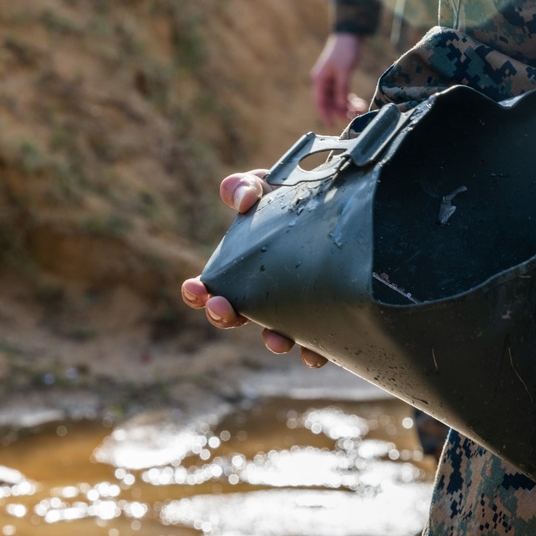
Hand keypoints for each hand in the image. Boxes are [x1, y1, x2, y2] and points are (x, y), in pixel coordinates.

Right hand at [180, 170, 328, 367]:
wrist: (342, 201)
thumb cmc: (293, 195)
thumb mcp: (266, 185)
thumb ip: (244, 186)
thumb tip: (241, 201)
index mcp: (242, 268)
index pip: (210, 289)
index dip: (197, 294)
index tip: (193, 288)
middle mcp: (265, 293)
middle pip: (236, 317)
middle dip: (224, 316)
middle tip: (223, 308)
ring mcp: (295, 307)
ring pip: (277, 336)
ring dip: (272, 340)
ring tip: (274, 338)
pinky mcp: (328, 314)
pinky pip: (319, 341)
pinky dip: (314, 351)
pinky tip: (316, 351)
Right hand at [310, 32, 368, 128]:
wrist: (350, 35)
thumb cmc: (345, 51)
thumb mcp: (344, 71)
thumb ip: (341, 89)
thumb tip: (340, 106)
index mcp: (319, 80)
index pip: (319, 102)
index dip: (325, 115)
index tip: (331, 126)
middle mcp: (323, 81)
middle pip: (329, 103)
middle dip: (341, 111)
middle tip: (355, 116)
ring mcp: (330, 80)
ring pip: (337, 100)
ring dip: (347, 106)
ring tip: (361, 109)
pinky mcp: (339, 78)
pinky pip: (342, 94)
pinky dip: (349, 99)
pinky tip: (358, 103)